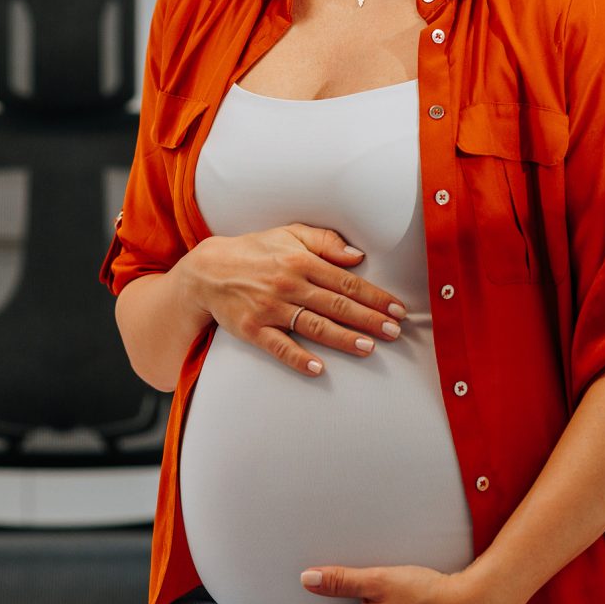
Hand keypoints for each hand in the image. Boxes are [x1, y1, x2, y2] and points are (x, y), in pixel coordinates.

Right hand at [179, 224, 408, 376]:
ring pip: (314, 325)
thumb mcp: (289, 234)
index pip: (346, 281)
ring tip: (369, 348)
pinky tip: (319, 369)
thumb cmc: (255, 251)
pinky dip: (298, 358)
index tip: (397, 309)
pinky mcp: (252, 329)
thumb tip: (357, 256)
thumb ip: (325, 241)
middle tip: (395, 332)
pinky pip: (278, 346)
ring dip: (343, 338)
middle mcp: (288, 284)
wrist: (207, 270)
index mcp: (301, 261)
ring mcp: (270, 308)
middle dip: (369, 319)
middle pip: (336, 304)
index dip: (374, 296)